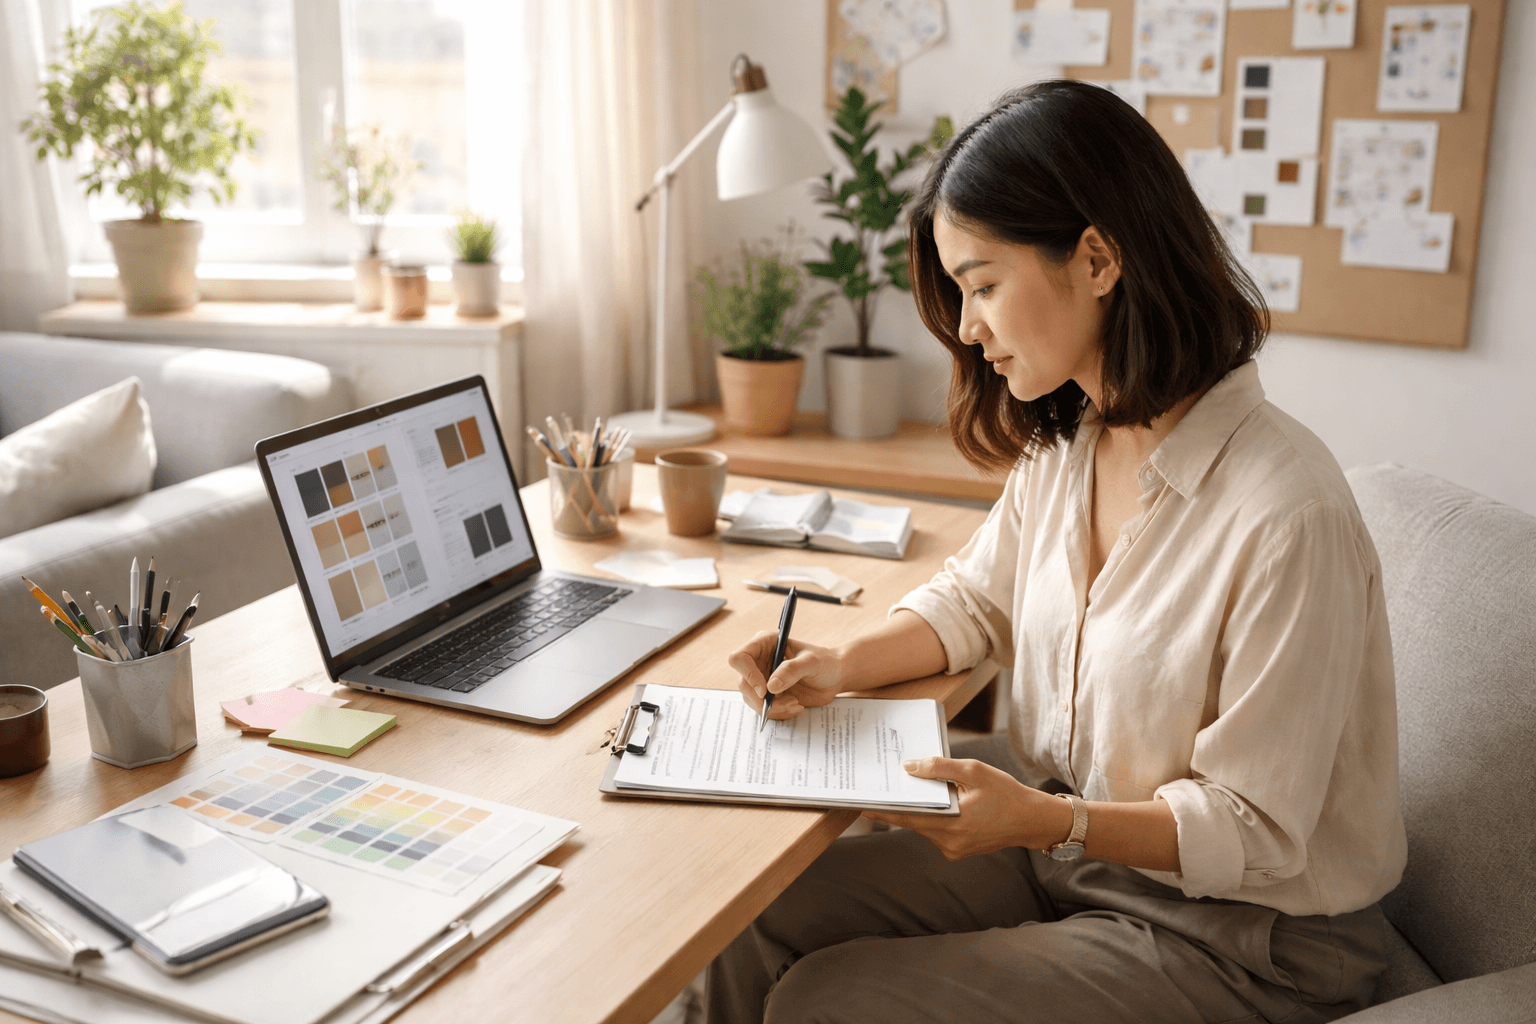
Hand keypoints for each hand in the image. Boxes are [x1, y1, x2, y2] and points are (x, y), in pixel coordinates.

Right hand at [727, 630, 844, 720]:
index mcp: (765, 644)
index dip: (747, 675)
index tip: (765, 690)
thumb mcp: (812, 662)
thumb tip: (770, 686)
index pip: (740, 658)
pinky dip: (779, 712)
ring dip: (773, 708)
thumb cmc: (825, 662)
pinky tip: (796, 706)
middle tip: (788, 702)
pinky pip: (763, 709)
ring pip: (751, 700)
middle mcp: (759, 661)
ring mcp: (762, 679)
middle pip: (743, 684)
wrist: (834, 677)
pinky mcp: (768, 695)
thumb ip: (792, 670)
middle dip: (763, 699)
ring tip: (795, 703)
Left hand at [863, 757, 1073, 860]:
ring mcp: (952, 849)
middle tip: (877, 788)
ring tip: (906, 788)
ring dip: (917, 808)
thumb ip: (940, 768)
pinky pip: (935, 830)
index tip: (860, 803)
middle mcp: (949, 842)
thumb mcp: (974, 771)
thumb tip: (909, 767)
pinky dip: (931, 816)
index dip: (883, 810)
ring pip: (923, 825)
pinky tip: (934, 800)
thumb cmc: (1005, 793)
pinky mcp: (956, 850)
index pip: (907, 816)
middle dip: (897, 804)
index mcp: (953, 823)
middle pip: (912, 820)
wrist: (1031, 820)